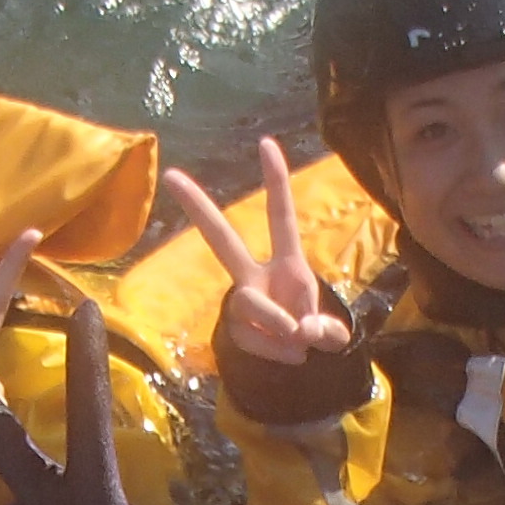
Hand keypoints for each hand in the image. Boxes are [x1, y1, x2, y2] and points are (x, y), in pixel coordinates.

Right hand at [165, 139, 351, 371]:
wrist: (293, 360)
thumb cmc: (312, 330)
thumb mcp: (331, 333)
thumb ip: (327, 331)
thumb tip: (303, 331)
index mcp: (287, 263)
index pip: (281, 218)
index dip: (276, 182)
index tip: (266, 144)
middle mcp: (255, 275)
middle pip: (221, 239)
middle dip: (198, 208)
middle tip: (172, 176)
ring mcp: (240, 301)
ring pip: (249, 304)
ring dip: (276, 323)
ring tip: (298, 341)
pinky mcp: (233, 328)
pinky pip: (252, 339)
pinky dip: (275, 351)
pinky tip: (286, 354)